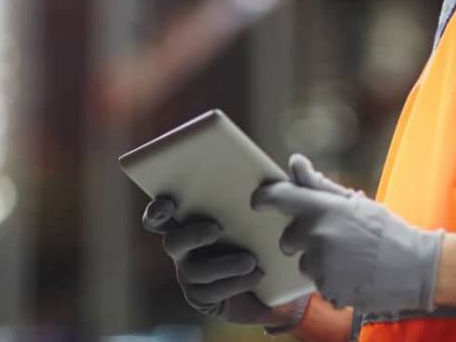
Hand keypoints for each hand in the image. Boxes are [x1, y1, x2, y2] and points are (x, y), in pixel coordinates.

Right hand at [142, 196, 308, 328]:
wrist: (284, 279)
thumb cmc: (274, 233)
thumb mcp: (285, 209)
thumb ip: (291, 185)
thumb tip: (297, 161)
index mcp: (197, 215)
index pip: (164, 211)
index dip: (158, 208)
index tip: (169, 203)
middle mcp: (187, 244)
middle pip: (171, 241)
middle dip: (190, 235)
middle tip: (216, 229)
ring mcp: (191, 271)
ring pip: (192, 269)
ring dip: (222, 264)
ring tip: (251, 260)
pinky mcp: (201, 295)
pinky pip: (208, 291)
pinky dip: (233, 283)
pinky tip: (255, 276)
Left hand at [253, 154, 443, 313]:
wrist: (414, 267)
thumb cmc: (386, 231)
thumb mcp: (355, 202)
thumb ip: (319, 185)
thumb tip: (294, 162)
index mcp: (325, 209)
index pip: (279, 198)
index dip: (264, 197)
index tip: (258, 200)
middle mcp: (318, 236)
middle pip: (288, 238)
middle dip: (302, 238)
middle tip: (331, 237)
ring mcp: (322, 265)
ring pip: (303, 262)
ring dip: (318, 261)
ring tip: (348, 258)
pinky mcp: (326, 290)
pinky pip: (316, 283)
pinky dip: (329, 280)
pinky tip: (352, 273)